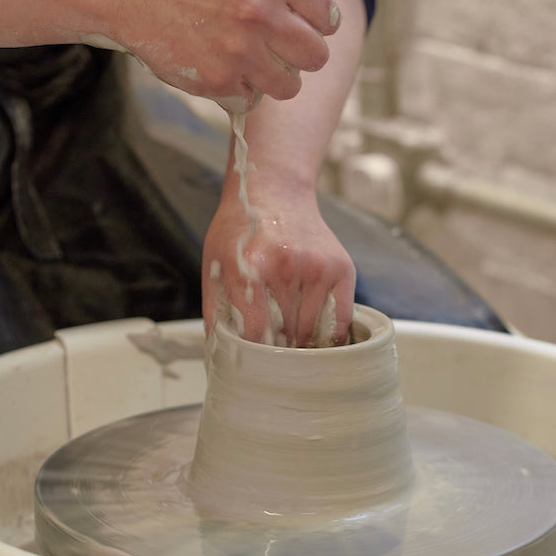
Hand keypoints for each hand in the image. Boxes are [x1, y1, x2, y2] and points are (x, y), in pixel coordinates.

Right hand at [109, 0, 341, 110]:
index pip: (328, 16)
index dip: (316, 22)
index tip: (301, 22)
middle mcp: (264, 15)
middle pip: (316, 56)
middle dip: (299, 54)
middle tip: (278, 47)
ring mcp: (241, 51)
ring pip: (288, 86)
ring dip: (273, 78)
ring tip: (250, 61)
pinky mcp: (218, 81)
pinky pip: (249, 101)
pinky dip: (237, 91)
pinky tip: (218, 67)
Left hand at [203, 186, 354, 346]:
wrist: (274, 190)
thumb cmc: (239, 230)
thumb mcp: (214, 264)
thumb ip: (215, 311)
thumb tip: (219, 354)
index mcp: (249, 267)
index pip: (256, 332)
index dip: (253, 355)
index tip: (251, 366)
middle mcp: (286, 265)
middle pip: (285, 334)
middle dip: (276, 351)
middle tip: (270, 358)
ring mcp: (317, 266)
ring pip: (311, 332)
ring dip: (300, 346)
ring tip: (289, 346)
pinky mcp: (341, 268)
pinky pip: (340, 320)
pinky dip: (329, 338)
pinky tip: (316, 340)